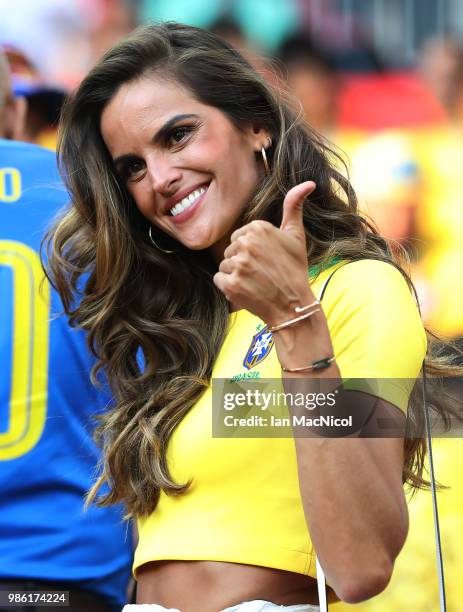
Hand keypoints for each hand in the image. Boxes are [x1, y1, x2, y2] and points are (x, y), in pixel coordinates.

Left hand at [213, 181, 316, 321]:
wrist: (293, 305)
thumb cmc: (295, 270)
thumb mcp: (296, 236)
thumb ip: (294, 207)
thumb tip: (308, 183)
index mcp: (259, 228)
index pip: (239, 236)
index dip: (251, 250)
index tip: (266, 260)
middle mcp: (246, 243)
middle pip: (230, 250)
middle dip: (242, 261)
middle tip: (262, 272)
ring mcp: (238, 265)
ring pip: (224, 265)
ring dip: (236, 275)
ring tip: (256, 282)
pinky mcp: (230, 284)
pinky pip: (219, 279)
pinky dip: (229, 287)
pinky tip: (246, 290)